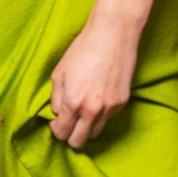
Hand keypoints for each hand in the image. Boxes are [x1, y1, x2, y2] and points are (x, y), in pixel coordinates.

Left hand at [50, 18, 137, 149]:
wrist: (113, 35)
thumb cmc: (83, 49)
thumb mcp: (60, 73)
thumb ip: (56, 98)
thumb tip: (58, 114)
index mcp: (73, 103)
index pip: (62, 133)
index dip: (56, 130)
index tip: (56, 122)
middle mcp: (92, 110)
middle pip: (78, 141)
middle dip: (70, 136)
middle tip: (68, 124)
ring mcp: (110, 108)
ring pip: (95, 133)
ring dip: (86, 127)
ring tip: (82, 112)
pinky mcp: (122, 102)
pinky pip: (108, 118)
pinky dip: (100, 114)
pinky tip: (97, 96)